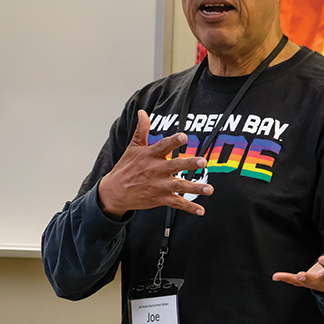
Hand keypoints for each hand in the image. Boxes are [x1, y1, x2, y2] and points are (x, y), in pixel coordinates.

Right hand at [97, 109, 212, 218]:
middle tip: (203, 162)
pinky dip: (189, 207)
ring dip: (195, 188)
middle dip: (189, 164)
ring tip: (209, 189)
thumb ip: (142, 130)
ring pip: (179, 186)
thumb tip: (142, 112)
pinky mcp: (160, 199)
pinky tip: (201, 211)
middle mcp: (155, 170)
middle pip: (174, 166)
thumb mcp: (133, 147)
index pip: (163, 146)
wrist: (114, 192)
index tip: (184, 136)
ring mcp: (158, 186)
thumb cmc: (126, 168)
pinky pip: (176, 203)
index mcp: (149, 156)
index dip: (173, 141)